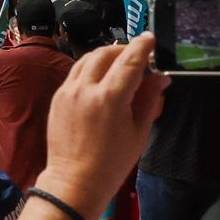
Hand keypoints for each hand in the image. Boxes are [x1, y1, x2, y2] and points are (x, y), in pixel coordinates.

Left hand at [32, 34, 164, 209]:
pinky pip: (76, 72)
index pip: (129, 61)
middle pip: (106, 53)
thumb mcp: (139, 132)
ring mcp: (68, 91)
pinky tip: (102, 78)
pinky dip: (90, 67)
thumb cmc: (113, 162)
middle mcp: (86, 89)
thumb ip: (150, 100)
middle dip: (124, 49)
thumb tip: (161, 78)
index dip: (142, 47)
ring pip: (87, 59)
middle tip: (139, 56)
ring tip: (121, 64)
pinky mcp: (58, 97)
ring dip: (106, 55)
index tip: (151, 38)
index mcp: (110, 98)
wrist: (75, 181)